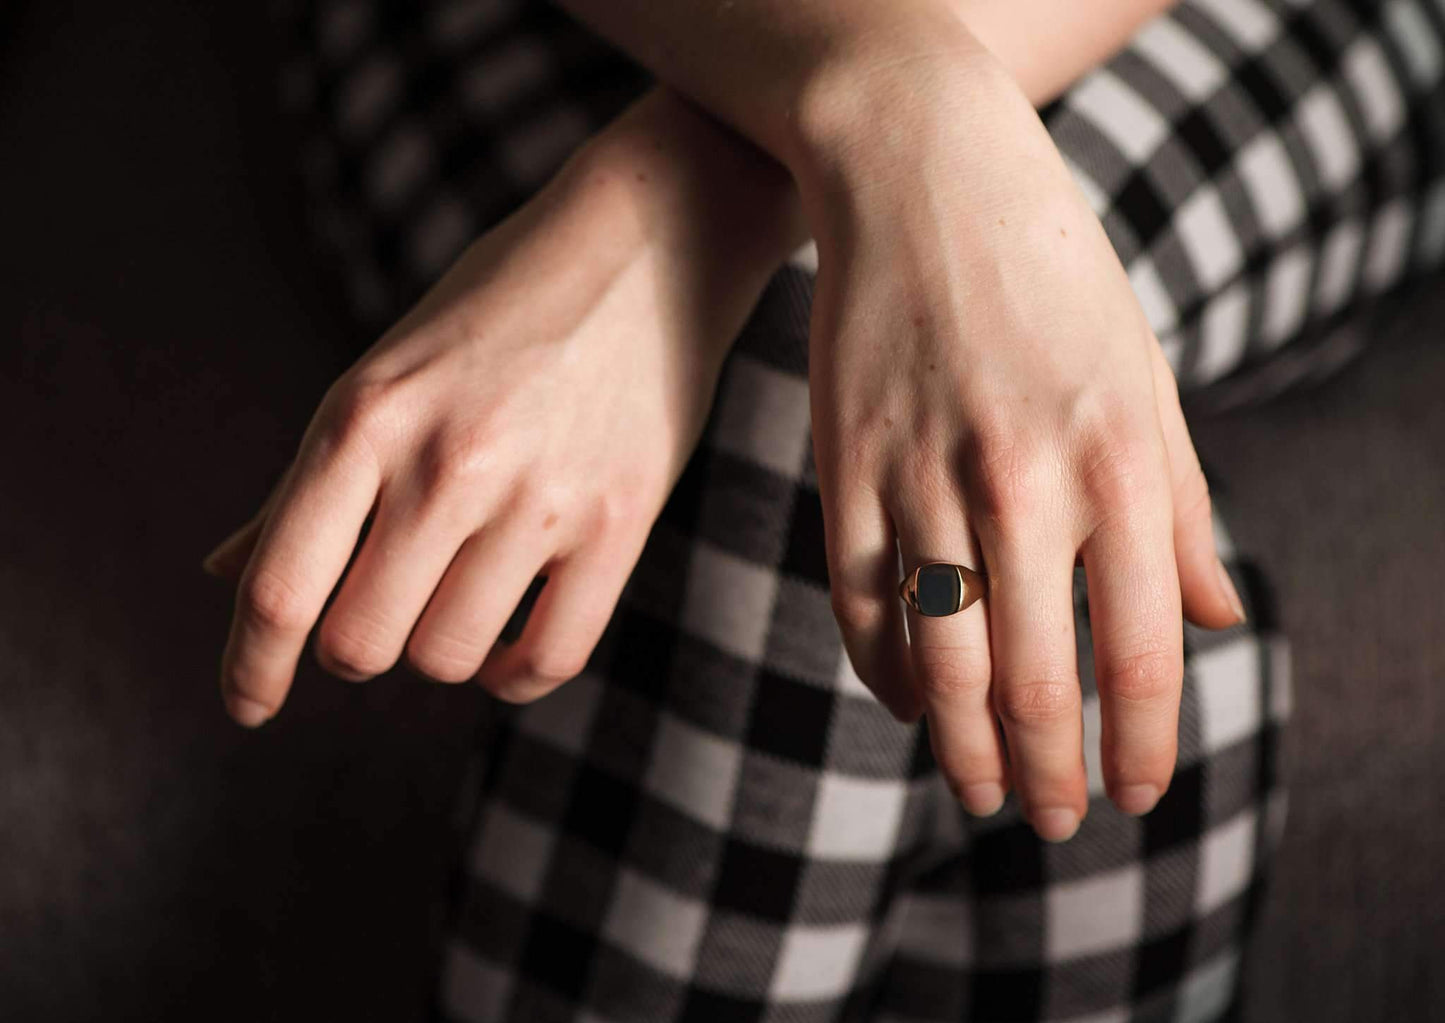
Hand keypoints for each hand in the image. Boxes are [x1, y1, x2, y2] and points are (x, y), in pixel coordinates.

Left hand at [203, 91, 800, 724]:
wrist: (645, 245)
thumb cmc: (494, 313)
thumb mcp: (383, 378)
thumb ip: (307, 484)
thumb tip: (223, 576)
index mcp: (365, 417)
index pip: (281, 586)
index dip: (250, 667)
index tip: (248, 707)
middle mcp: (446, 461)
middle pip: (361, 642)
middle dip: (359, 646)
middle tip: (384, 607)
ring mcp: (539, 494)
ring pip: (451, 657)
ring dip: (440, 650)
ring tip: (456, 599)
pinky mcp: (620, 520)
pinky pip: (549, 658)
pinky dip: (515, 677)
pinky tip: (506, 651)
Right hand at [795, 36, 1244, 838]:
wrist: (919, 175)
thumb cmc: (1052, 276)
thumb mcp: (1145, 380)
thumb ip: (1184, 510)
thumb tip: (1221, 623)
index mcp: (1118, 458)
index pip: (1138, 650)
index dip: (1139, 743)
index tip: (1132, 795)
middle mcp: (1023, 480)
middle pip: (1037, 681)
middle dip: (1050, 774)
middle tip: (1052, 823)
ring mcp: (922, 476)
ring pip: (941, 661)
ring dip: (966, 749)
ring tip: (981, 793)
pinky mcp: (844, 469)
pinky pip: (861, 605)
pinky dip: (886, 674)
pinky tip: (909, 708)